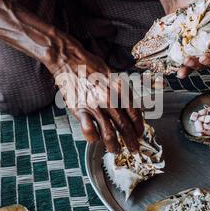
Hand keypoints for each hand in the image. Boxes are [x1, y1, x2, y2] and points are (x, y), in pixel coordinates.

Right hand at [52, 37, 143, 152]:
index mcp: (120, 90)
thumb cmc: (92, 67)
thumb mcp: (113, 75)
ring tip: (115, 150)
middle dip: (131, 141)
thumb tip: (133, 108)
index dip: (139, 127)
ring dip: (114, 146)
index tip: (139, 134)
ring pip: (109, 133)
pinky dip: (94, 138)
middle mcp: (110, 99)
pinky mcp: (80, 109)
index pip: (135, 114)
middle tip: (134, 149)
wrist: (70, 60)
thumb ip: (123, 92)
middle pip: (125, 126)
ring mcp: (95, 106)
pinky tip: (96, 139)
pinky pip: (89, 130)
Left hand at [168, 0, 209, 78]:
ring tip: (187, 61)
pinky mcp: (185, 54)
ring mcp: (198, 52)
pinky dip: (184, 71)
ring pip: (201, 65)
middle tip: (203, 58)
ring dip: (195, 66)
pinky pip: (185, 66)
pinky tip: (180, 73)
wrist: (176, 1)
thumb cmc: (198, 2)